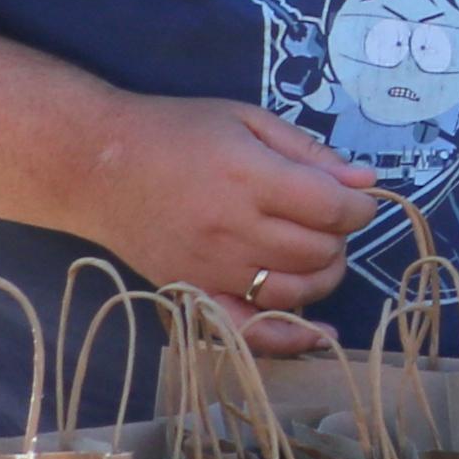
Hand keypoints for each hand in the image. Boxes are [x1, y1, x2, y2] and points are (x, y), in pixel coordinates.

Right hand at [78, 95, 374, 330]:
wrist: (93, 165)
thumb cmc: (174, 132)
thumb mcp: (247, 121)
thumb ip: (309, 152)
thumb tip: (366, 182)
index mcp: (250, 179)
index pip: (333, 209)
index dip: (360, 206)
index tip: (356, 198)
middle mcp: (232, 230)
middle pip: (318, 251)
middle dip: (339, 236)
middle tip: (325, 217)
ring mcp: (210, 268)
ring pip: (294, 291)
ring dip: (322, 275)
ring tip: (314, 251)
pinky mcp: (190, 292)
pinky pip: (247, 330)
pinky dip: (289, 336)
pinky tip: (318, 333)